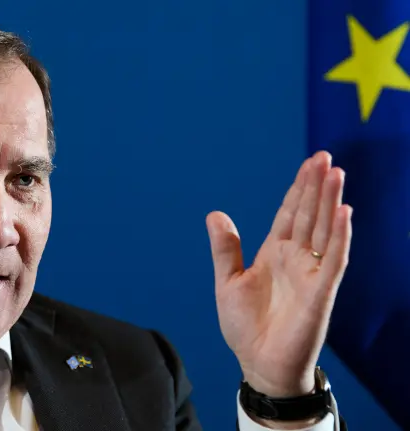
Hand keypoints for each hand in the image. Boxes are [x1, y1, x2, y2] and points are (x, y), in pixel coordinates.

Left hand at [206, 151, 351, 397]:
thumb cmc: (244, 327)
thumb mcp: (227, 282)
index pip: (290, 213)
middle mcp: (295, 258)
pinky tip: (344, 213)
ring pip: (323, 230)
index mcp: (274, 253)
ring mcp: (310, 273)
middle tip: (325, 157)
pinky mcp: (320, 292)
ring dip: (330, 202)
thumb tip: (215, 214)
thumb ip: (225, 249)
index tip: (309, 164)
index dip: (298, 189)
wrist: (258, 364)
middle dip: (316, 186)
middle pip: (309, 214)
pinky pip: (333, 260)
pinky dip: (339, 236)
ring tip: (336, 174)